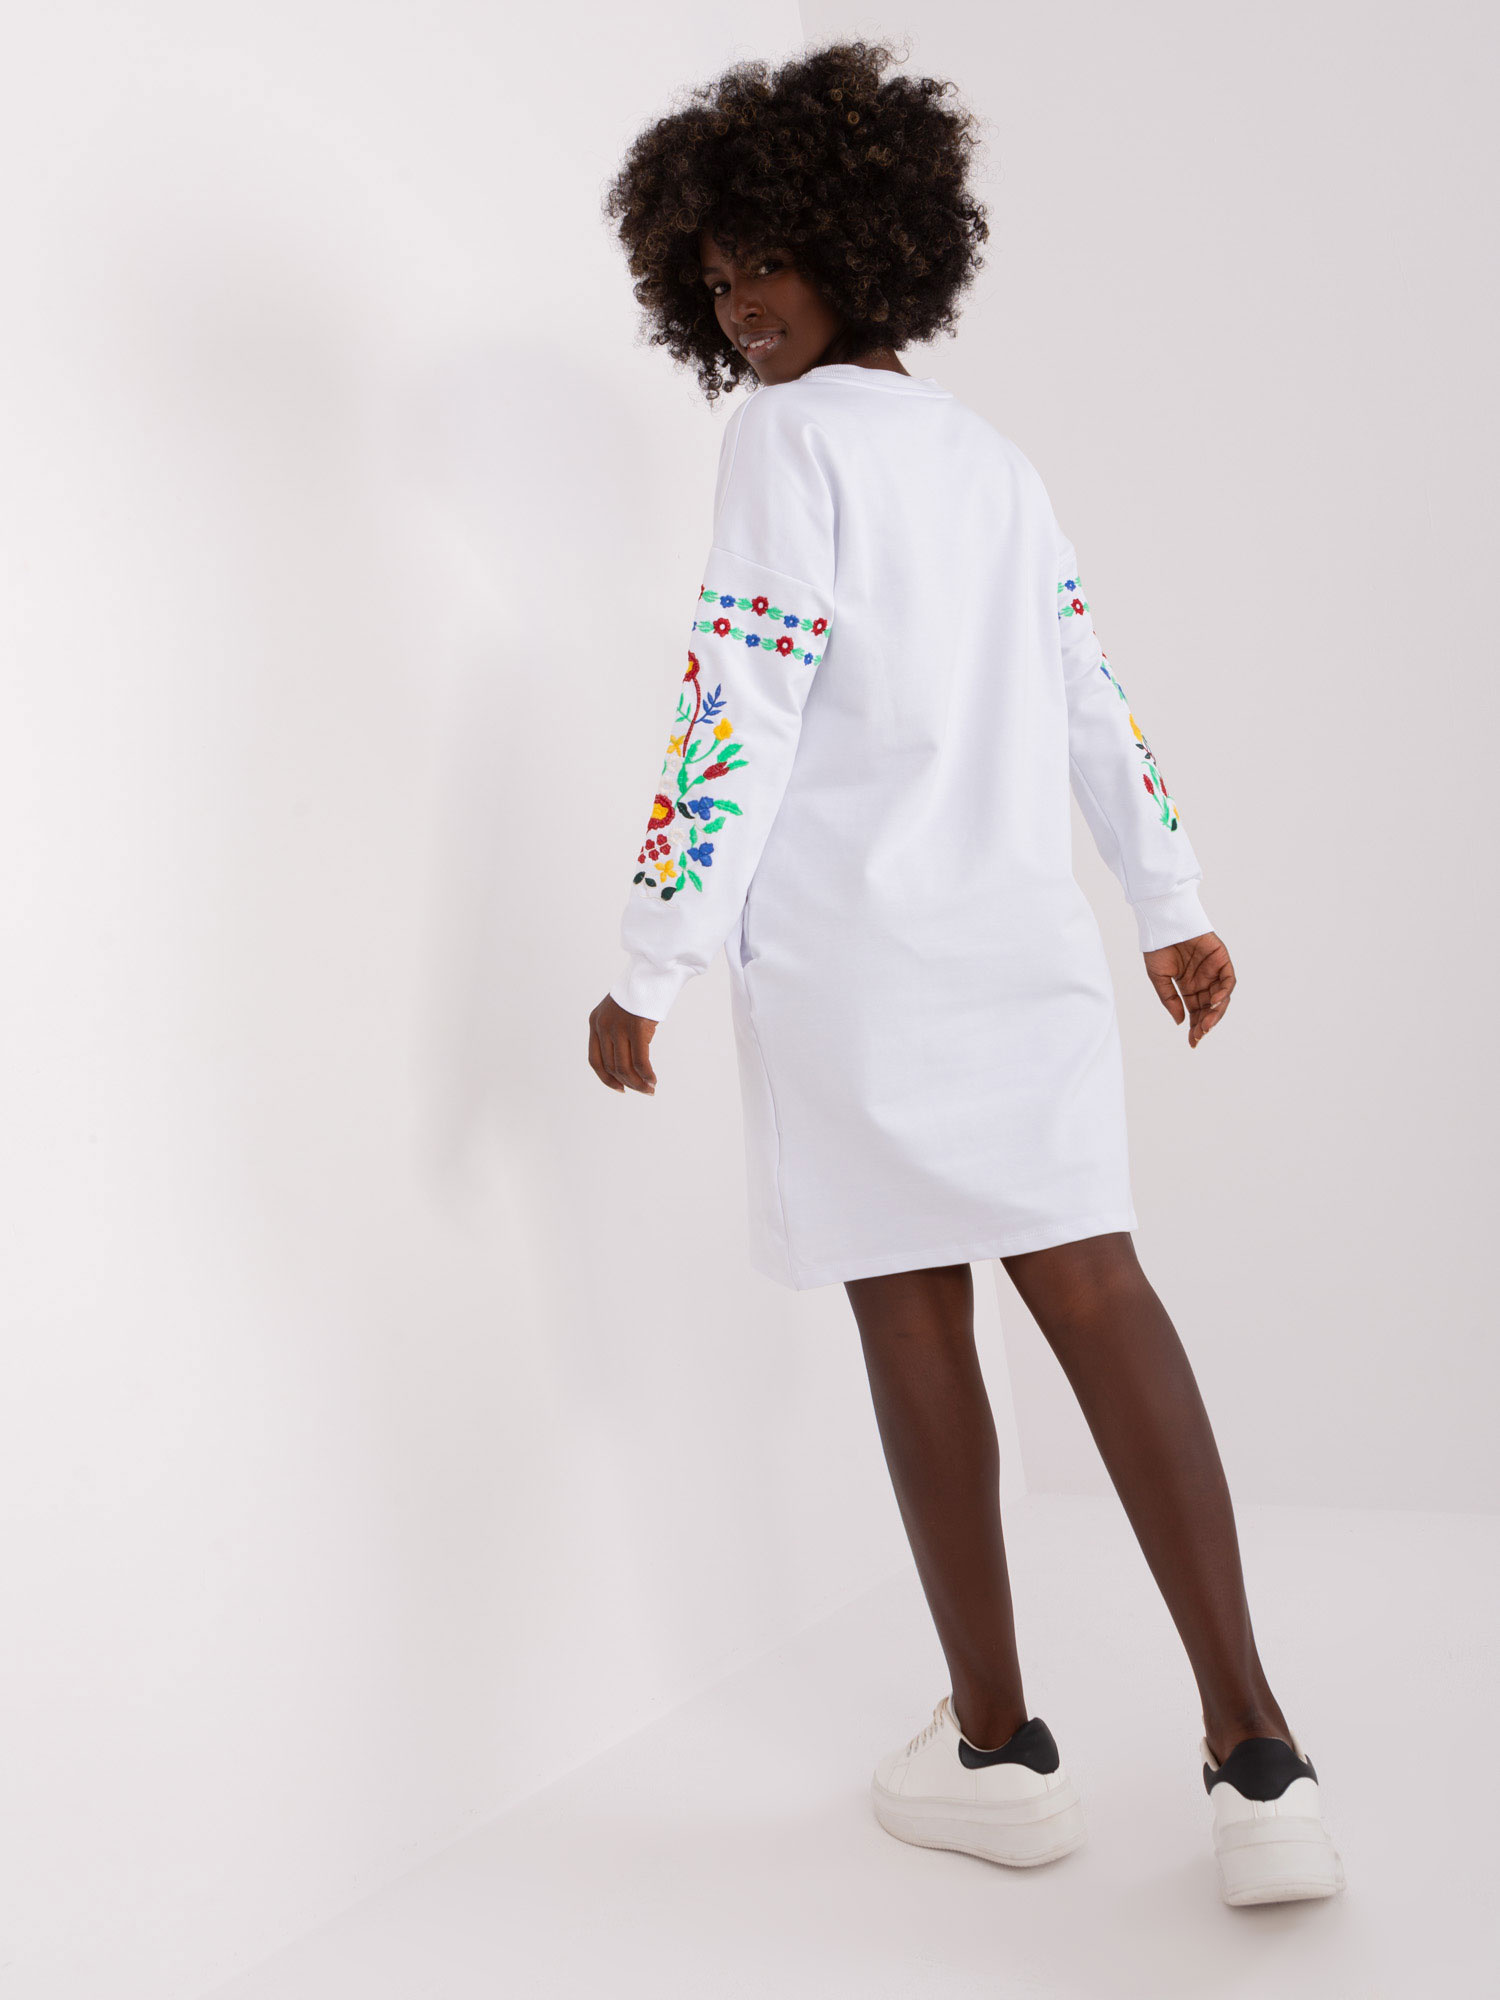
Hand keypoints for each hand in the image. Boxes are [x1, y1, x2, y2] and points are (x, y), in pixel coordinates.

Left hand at [588, 992, 658, 1093]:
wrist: (652, 971)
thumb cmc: (640, 992)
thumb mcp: (619, 1011)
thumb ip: (617, 1031)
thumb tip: (627, 1059)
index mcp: (595, 1022)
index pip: (595, 1060)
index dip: (606, 1079)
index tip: (620, 1088)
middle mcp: (602, 1026)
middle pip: (611, 1066)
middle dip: (628, 1083)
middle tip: (644, 1090)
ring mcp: (618, 1027)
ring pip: (624, 1067)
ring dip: (638, 1082)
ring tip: (650, 1088)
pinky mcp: (636, 1028)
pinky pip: (640, 1060)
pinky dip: (647, 1074)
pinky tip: (654, 1079)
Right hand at [1143, 931, 1234, 1047]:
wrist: (1163, 922)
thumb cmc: (1158, 947)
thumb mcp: (1159, 978)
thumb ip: (1170, 999)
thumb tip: (1180, 1022)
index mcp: (1188, 987)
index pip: (1196, 1012)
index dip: (1195, 1028)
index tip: (1192, 1042)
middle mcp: (1203, 981)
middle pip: (1210, 1008)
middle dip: (1206, 1023)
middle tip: (1199, 1035)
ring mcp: (1213, 970)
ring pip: (1221, 998)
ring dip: (1216, 1013)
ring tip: (1206, 1024)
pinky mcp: (1222, 959)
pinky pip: (1228, 980)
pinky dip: (1224, 993)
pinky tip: (1214, 1003)